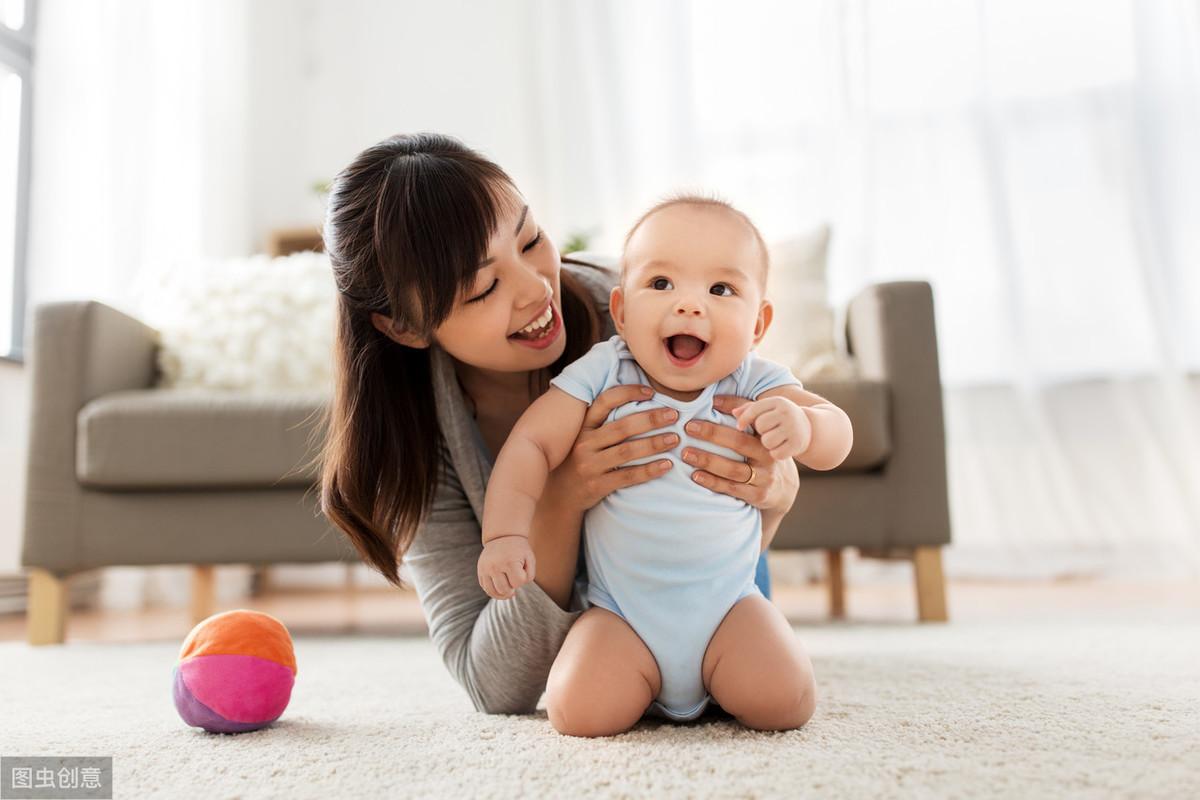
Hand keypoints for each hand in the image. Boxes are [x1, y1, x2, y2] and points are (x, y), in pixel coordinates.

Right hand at [477, 535, 535, 599]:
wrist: (502, 536)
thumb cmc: (519, 550)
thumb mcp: (530, 559)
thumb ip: (528, 576)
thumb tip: (513, 592)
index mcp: (509, 561)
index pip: (517, 583)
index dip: (522, 579)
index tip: (522, 569)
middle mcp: (495, 566)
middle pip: (505, 590)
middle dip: (512, 588)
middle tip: (514, 578)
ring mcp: (485, 569)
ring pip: (493, 592)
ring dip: (503, 593)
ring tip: (509, 589)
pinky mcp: (480, 571)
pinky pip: (486, 589)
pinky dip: (494, 592)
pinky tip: (500, 588)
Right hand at [547, 384, 679, 512]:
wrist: (560, 495)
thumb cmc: (579, 460)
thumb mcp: (584, 437)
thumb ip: (603, 422)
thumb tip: (639, 400)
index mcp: (583, 426)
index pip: (605, 401)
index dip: (628, 393)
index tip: (651, 392)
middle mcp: (584, 443)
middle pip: (622, 427)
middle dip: (651, 419)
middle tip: (674, 415)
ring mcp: (589, 465)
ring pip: (627, 451)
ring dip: (654, 444)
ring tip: (674, 439)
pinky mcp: (597, 485)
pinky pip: (628, 476)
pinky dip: (649, 470)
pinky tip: (667, 465)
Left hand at [678, 394, 800, 513]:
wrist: (784, 486)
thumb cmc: (761, 451)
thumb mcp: (758, 432)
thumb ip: (742, 413)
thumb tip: (714, 400)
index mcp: (766, 436)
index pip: (748, 421)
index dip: (728, 411)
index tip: (702, 411)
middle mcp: (768, 455)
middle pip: (739, 443)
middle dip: (712, 434)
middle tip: (688, 429)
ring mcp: (764, 477)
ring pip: (733, 468)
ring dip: (708, 461)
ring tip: (686, 454)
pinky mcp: (758, 495)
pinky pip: (732, 488)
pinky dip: (712, 482)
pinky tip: (696, 476)